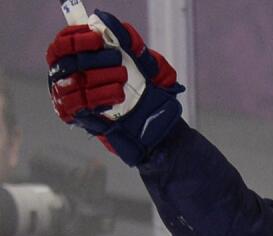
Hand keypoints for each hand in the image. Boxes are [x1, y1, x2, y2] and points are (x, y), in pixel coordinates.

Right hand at [46, 10, 183, 165]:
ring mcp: (71, 98)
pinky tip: (117, 95)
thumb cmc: (148, 91)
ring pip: (73, 83)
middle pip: (67, 61)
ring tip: (123, 78)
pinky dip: (99, 97)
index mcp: (79, 59)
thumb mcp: (147, 64)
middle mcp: (69, 76)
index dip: (77, 38)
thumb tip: (110, 22)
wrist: (156, 124)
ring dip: (100, 78)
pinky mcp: (78, 117)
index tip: (98, 39)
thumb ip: (131, 42)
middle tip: (117, 59)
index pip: (63, 43)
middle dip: (94, 58)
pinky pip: (78, 105)